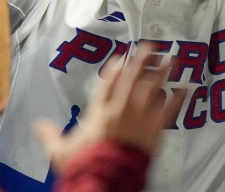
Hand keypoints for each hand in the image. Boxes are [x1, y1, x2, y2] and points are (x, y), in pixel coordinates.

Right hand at [35, 47, 184, 172]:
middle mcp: (120, 110)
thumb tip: (37, 125)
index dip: (115, 69)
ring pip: (152, 89)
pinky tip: (186, 88)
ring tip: (171, 59)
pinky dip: (177, 99)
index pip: (107, 84)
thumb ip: (50, 136)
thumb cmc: (84, 165)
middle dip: (142, 61)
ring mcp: (138, 118)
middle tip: (151, 46)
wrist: (105, 179)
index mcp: (98, 112)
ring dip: (162, 73)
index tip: (122, 58)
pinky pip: (168, 111)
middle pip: (132, 79)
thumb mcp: (61, 151)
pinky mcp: (153, 131)